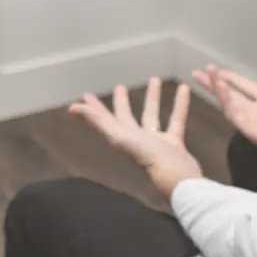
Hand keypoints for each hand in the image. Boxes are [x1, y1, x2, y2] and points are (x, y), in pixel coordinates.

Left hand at [69, 77, 202, 198]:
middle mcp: (136, 139)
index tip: (87, 95)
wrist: (176, 178)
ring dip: (153, 97)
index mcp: (121, 137)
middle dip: (121, 102)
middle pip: (126, 117)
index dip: (94, 108)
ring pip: (152, 115)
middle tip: (119, 87)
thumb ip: (98, 122)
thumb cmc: (147, 158)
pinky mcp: (174, 143)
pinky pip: (176, 119)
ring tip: (155, 79)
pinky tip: (183, 88)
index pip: (104, 119)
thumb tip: (73, 108)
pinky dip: (179, 104)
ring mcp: (156, 142)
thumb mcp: (118, 137)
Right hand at [192, 40, 256, 155]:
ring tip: (204, 74)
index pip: (245, 87)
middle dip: (213, 84)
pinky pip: (234, 115)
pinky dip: (226, 101)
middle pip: (230, 95)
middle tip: (196, 72)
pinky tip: (220, 87)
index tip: (216, 69)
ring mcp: (254, 121)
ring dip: (216, 88)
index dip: (231, 78)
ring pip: (228, 104)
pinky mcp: (253, 130)